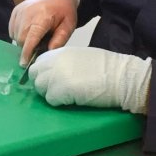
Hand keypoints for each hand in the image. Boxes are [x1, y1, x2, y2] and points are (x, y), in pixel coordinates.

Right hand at [9, 0, 79, 59]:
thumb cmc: (64, 10)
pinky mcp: (15, 11)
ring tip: (37, 36)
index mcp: (42, 16)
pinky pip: (12, 29)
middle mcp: (27, 13)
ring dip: (23, 41)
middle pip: (21, 38)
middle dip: (27, 47)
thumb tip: (48, 53)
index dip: (27, 52)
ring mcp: (19, 11)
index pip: (31, 37)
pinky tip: (29, 31)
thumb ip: (59, 40)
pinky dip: (19, 35)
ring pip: (15, 35)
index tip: (24, 63)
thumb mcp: (68, 26)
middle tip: (40, 45)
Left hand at [30, 47, 151, 113]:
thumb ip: (64, 62)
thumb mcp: (81, 56)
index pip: (39, 62)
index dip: (44, 72)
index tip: (52, 79)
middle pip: (35, 75)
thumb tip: (55, 71)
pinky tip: (72, 100)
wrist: (120, 76)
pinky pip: (51, 100)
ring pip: (40, 88)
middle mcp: (54, 62)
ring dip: (50, 93)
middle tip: (57, 90)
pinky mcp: (61, 91)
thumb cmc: (107, 67)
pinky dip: (59, 102)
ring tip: (66, 95)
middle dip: (43, 83)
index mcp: (60, 52)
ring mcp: (56, 76)